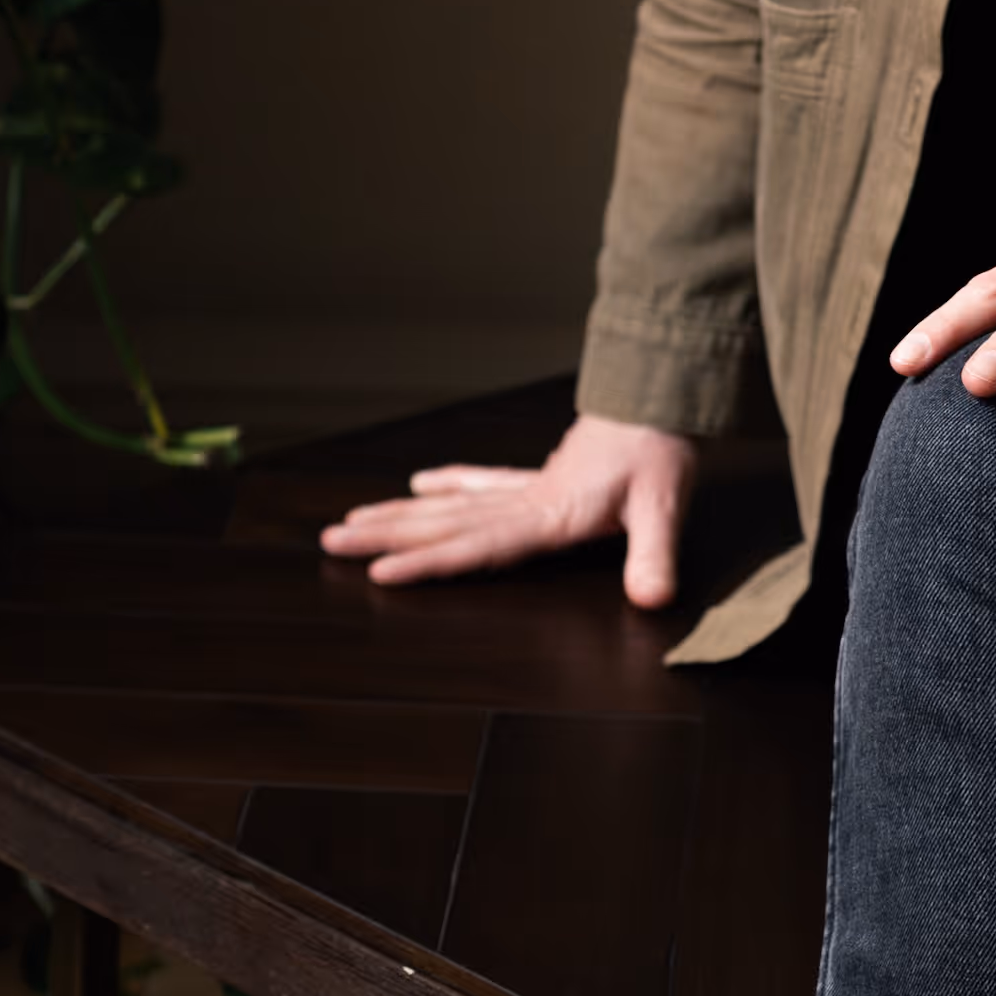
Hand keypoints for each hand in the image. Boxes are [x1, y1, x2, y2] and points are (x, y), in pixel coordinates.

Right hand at [316, 408, 700, 603]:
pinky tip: (420, 484)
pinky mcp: (542, 478)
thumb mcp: (665, 503)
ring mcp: (530, 488)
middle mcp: (527, 501)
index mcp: (547, 514)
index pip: (478, 544)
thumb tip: (648, 600)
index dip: (430, 561)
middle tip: (329, 541)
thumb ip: (654, 554)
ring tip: (351, 521)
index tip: (380, 571)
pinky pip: (485, 484)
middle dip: (387, 535)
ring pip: (453, 506)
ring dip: (401, 515)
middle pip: (446, 523)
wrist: (666, 395)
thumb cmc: (662, 449)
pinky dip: (452, 485)